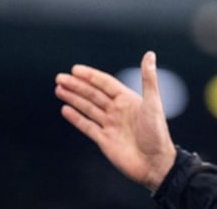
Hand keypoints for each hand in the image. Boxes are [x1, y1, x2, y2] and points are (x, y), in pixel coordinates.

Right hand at [55, 51, 177, 191]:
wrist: (154, 163)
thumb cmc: (157, 133)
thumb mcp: (153, 103)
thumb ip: (148, 79)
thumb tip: (149, 54)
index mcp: (128, 100)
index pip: (105, 84)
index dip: (90, 76)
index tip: (75, 69)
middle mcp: (118, 110)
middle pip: (93, 94)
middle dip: (76, 85)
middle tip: (59, 77)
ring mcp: (110, 125)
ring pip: (88, 108)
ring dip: (73, 98)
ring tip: (59, 89)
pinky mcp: (104, 140)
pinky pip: (87, 126)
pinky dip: (76, 118)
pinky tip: (66, 110)